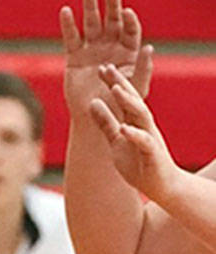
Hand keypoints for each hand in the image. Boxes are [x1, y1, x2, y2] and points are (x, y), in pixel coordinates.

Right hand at [60, 0, 153, 115]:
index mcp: (128, 54)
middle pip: (111, 22)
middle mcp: (110, 48)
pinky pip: (71, 38)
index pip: (130, 32)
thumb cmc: (119, 107)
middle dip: (112, 6)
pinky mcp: (74, 58)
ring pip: (91, 25)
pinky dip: (68, 25)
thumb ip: (142, 69)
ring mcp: (92, 51)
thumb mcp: (136, 88)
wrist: (95, 119)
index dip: (129, 21)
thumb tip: (150, 48)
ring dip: (90, 8)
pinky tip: (66, 11)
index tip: (128, 11)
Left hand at [88, 63, 181, 202]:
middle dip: (121, 83)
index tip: (101, 67)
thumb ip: (106, 122)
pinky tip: (124, 128)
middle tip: (108, 67)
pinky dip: (135, 135)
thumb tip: (92, 103)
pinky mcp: (153, 155)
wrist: (163, 186)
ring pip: (141, 116)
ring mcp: (150, 138)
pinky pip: (145, 142)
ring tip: (115, 89)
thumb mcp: (116, 140)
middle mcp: (144, 126)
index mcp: (134, 121)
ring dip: (128, 102)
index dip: (114, 82)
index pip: (124, 98)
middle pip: (133, 100)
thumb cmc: (139, 162)